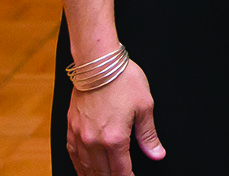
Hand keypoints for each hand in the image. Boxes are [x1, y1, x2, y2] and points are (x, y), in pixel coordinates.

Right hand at [66, 59, 163, 175]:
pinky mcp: (71, 127)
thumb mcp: (144, 106)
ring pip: (85, 167)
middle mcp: (94, 142)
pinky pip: (72, 154)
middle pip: (102, 173)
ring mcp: (79, 135)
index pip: (121, 171)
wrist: (98, 62)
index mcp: (115, 139)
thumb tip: (157, 154)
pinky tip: (84, 169)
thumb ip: (149, 135)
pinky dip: (79, 166)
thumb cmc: (123, 80)